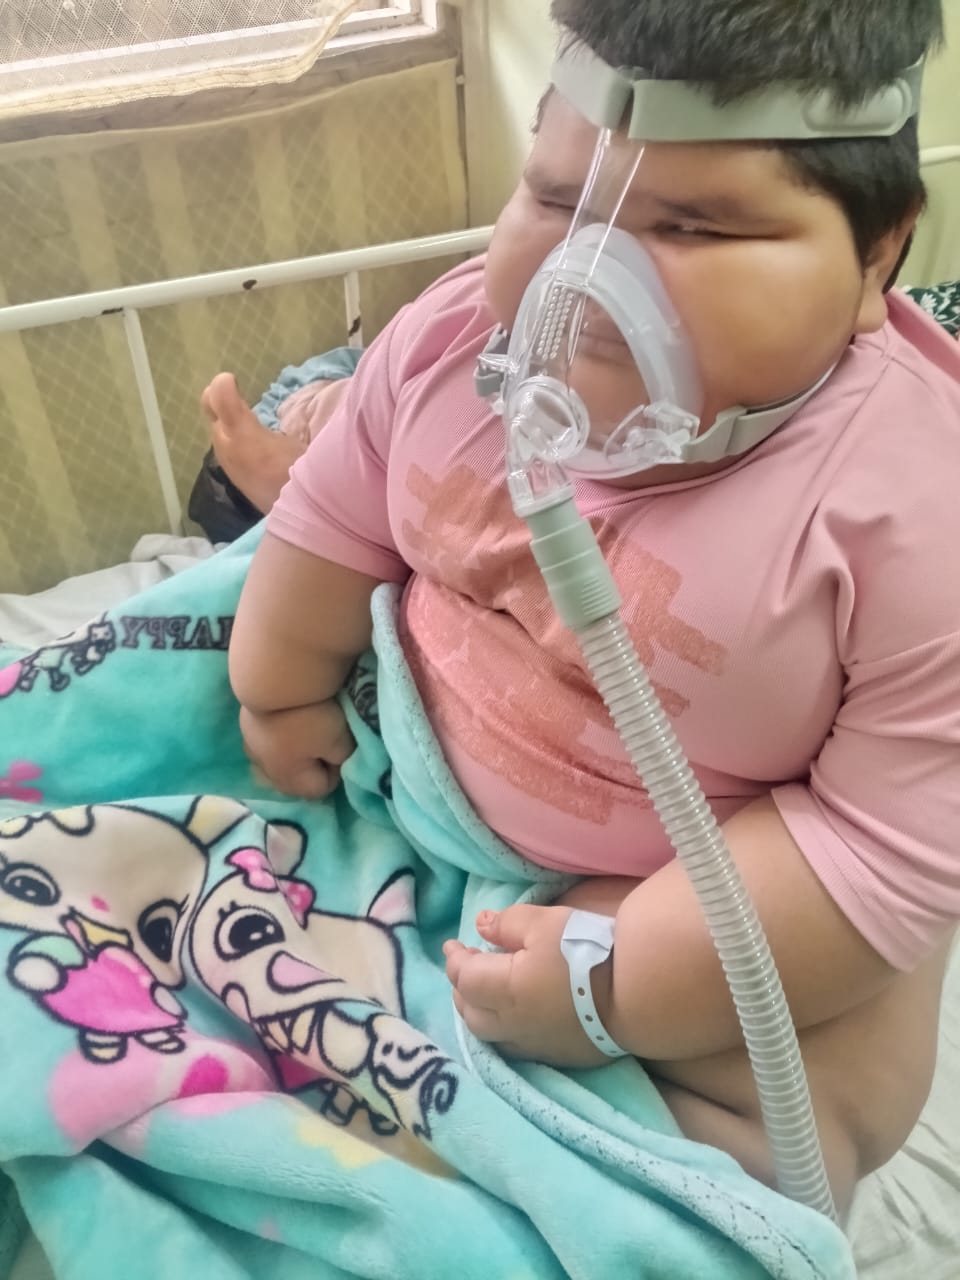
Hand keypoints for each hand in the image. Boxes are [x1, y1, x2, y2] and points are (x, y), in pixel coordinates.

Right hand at [239, 700, 353, 798]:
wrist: (274, 677)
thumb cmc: (311, 716)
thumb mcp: (340, 741)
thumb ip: (343, 759)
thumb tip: (337, 762)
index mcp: (289, 780)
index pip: (321, 789)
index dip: (337, 770)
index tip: (342, 746)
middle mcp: (265, 769)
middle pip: (295, 778)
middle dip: (313, 763)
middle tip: (326, 737)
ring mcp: (251, 747)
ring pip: (277, 759)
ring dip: (292, 748)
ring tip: (305, 726)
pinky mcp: (244, 724)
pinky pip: (266, 739)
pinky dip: (277, 732)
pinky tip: (286, 716)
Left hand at [443, 904, 614, 1067]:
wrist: (637, 993)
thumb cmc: (586, 951)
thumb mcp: (545, 923)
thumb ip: (507, 924)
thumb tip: (479, 926)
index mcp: (504, 990)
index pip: (464, 977)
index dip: (455, 959)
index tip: (453, 944)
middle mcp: (512, 1025)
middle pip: (471, 1013)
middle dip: (461, 990)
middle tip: (466, 968)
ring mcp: (536, 1045)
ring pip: (491, 1036)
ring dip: (479, 1013)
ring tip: (485, 994)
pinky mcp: (560, 1056)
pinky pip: (517, 1047)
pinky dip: (505, 1030)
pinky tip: (515, 1017)